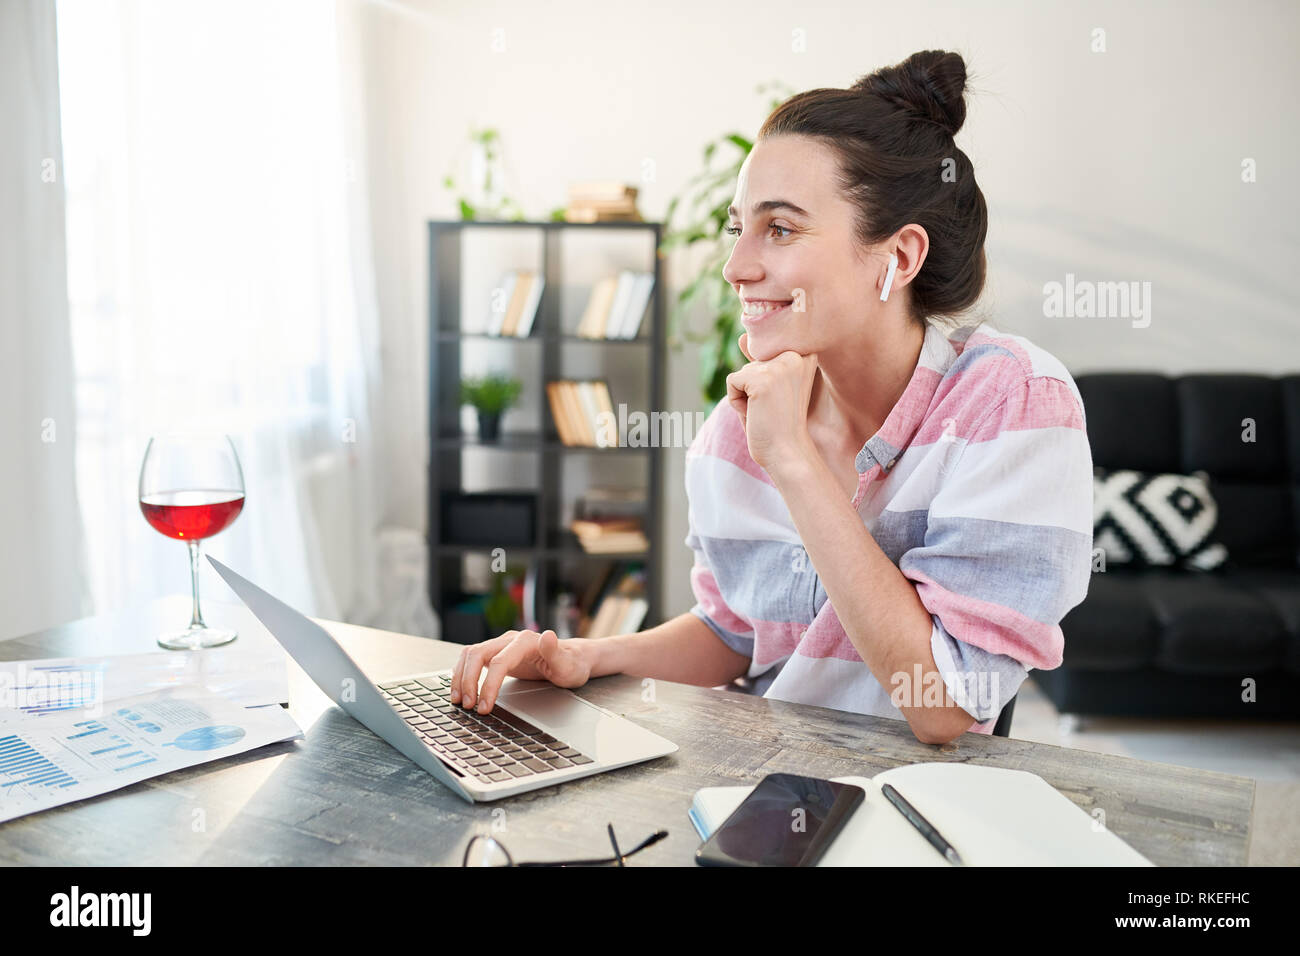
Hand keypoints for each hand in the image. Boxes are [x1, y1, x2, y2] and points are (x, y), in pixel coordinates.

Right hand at [450, 629, 592, 714]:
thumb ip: (556, 651)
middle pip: (477, 654)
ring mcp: (502, 645)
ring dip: (460, 677)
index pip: (498, 662)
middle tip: (467, 706)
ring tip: (459, 701)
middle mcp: (510, 640)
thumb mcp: (568, 664)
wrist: (572, 659)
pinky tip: (461, 690)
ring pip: (470, 655)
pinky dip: (463, 673)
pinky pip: (473, 659)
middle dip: (467, 681)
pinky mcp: (497, 653)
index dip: (488, 685)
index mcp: (525, 642)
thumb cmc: (571, 665)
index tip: (484, 707)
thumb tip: (548, 635)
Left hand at [724, 332, 818, 471]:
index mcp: (804, 353)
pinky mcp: (761, 379)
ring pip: (742, 373)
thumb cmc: (780, 424)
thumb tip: (741, 336)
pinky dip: (736, 402)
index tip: (782, 400)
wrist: (787, 452)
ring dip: (745, 396)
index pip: (764, 355)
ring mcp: (779, 365)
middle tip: (772, 409)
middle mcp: (795, 354)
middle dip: (753, 389)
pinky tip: (756, 414)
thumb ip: (759, 361)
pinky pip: (731, 382)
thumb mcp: (771, 387)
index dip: (765, 383)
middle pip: (752, 364)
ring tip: (766, 412)